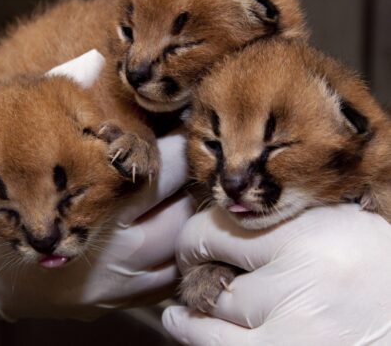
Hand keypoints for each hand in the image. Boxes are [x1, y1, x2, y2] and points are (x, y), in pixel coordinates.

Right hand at [0, 132, 193, 320]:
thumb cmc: (3, 212)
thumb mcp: (33, 162)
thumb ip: (71, 123)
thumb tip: (95, 70)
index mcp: (97, 209)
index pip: (160, 172)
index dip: (176, 148)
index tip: (180, 133)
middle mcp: (118, 253)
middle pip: (182, 213)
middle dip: (189, 185)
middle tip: (186, 165)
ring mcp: (121, 286)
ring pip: (182, 250)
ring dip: (188, 220)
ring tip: (179, 196)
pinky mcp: (118, 304)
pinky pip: (167, 281)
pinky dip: (176, 256)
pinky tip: (169, 233)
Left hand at [163, 204, 390, 344]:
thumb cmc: (382, 279)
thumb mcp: (347, 230)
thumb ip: (293, 220)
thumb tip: (236, 218)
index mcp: (315, 232)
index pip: (224, 223)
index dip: (198, 232)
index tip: (197, 239)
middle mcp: (302, 275)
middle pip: (213, 264)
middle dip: (195, 263)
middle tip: (192, 265)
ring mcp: (293, 326)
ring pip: (212, 308)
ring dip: (192, 306)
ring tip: (179, 306)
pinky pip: (217, 345)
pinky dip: (191, 334)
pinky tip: (178, 324)